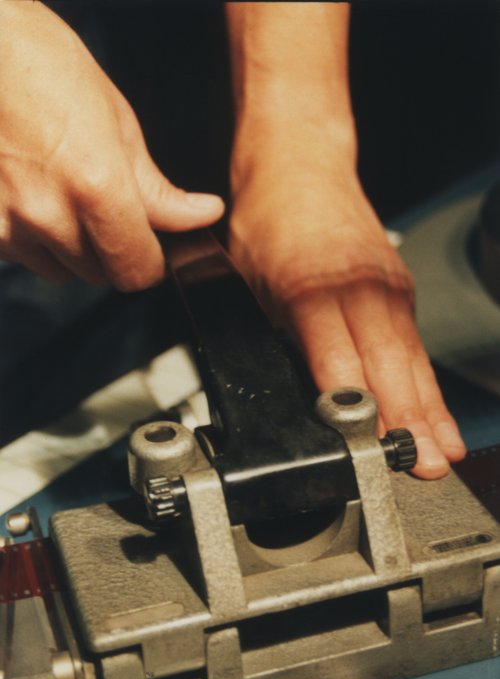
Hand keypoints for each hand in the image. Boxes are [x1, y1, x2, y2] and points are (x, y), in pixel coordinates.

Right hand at [0, 1, 223, 288]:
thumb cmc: (40, 65)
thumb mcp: (116, 122)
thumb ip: (157, 188)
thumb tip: (199, 216)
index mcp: (96, 187)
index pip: (137, 270)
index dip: (149, 262)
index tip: (150, 249)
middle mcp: (48, 215)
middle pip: (100, 274)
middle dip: (111, 251)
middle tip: (101, 206)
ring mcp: (7, 224)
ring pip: (59, 269)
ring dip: (68, 247)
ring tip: (58, 191)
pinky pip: (20, 255)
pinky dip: (30, 236)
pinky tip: (26, 191)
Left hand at [229, 127, 466, 478]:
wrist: (301, 164)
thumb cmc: (270, 220)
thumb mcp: (247, 282)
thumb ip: (270, 337)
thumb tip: (286, 389)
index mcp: (312, 289)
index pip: (336, 359)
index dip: (355, 406)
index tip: (369, 445)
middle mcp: (359, 289)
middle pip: (387, 366)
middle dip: (407, 421)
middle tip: (423, 465)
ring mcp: (387, 287)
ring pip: (410, 359)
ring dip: (427, 410)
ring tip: (442, 451)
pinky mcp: (399, 289)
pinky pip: (415, 345)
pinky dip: (427, 383)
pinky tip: (437, 412)